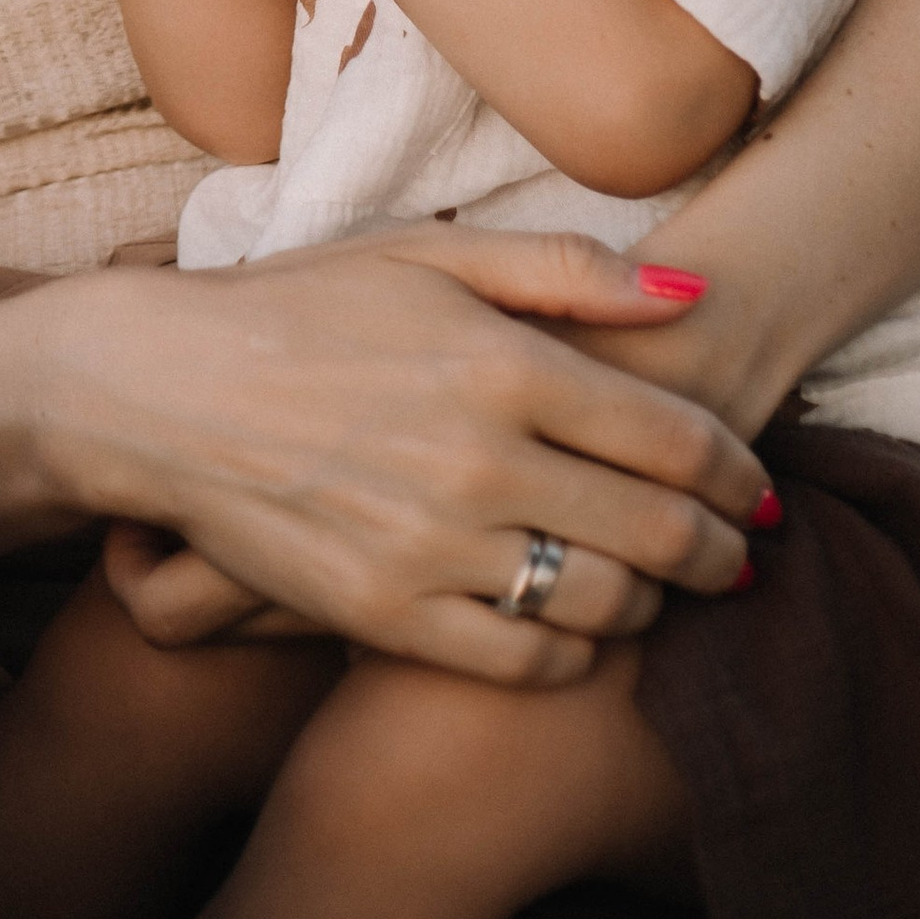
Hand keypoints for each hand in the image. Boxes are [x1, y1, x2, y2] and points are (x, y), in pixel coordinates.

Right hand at [35, 225, 764, 685]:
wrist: (160, 389)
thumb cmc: (298, 307)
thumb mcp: (425, 254)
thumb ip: (564, 269)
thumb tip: (691, 289)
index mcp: (502, 361)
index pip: (676, 438)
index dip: (739, 473)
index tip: (759, 489)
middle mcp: (480, 460)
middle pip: (662, 534)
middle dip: (723, 552)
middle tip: (740, 557)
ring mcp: (432, 547)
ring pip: (604, 606)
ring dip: (653, 604)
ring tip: (654, 589)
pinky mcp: (384, 615)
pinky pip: (522, 663)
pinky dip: (569, 655)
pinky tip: (569, 628)